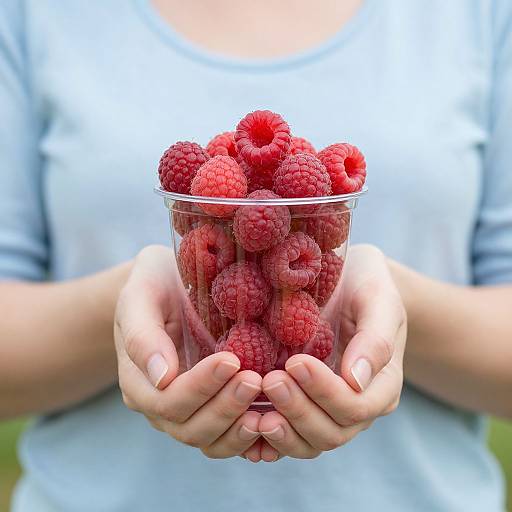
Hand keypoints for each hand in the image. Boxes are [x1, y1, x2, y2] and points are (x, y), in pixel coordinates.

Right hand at [114, 245, 261, 457]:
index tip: (231, 360)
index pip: (168, 400)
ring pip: (211, 439)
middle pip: (190, 427)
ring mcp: (188, 410)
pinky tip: (274, 423)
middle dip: (225, 407)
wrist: (170, 283)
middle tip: (256, 380)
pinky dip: (251, 437)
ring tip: (269, 407)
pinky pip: (229, 436)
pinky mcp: (213, 407)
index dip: (200, 387)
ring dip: (240, 428)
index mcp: (139, 382)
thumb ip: (142, 335)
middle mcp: (161, 404)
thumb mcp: (140, 296)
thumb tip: (163, 378)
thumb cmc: (155, 284)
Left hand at [244, 244, 406, 461]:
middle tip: (270, 381)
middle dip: (299, 410)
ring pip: (308, 442)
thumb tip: (356, 380)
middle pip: (331, 432)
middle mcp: (357, 406)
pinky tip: (247, 423)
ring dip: (282, 430)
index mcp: (381, 385)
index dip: (325, 392)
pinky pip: (287, 434)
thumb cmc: (365, 285)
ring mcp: (327, 410)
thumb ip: (375, 340)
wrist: (348, 279)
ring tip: (253, 412)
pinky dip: (267, 439)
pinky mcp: (302, 406)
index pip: (355, 407)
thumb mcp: (378, 300)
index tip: (295, 362)